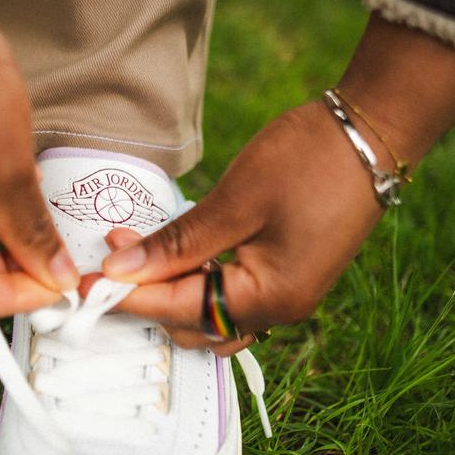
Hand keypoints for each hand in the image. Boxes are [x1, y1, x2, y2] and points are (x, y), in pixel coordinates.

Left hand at [102, 15, 454, 351]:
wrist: (372, 132)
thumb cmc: (307, 161)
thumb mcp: (233, 201)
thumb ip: (176, 244)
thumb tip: (119, 271)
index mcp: (267, 299)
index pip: (176, 310)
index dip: (125, 297)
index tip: (82, 283)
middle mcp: (279, 310)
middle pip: (190, 322)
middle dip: (144, 294)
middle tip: (105, 254)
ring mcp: (287, 295)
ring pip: (209, 312)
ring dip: (168, 287)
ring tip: (131, 246)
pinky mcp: (288, 274)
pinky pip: (231, 294)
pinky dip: (196, 278)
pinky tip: (172, 248)